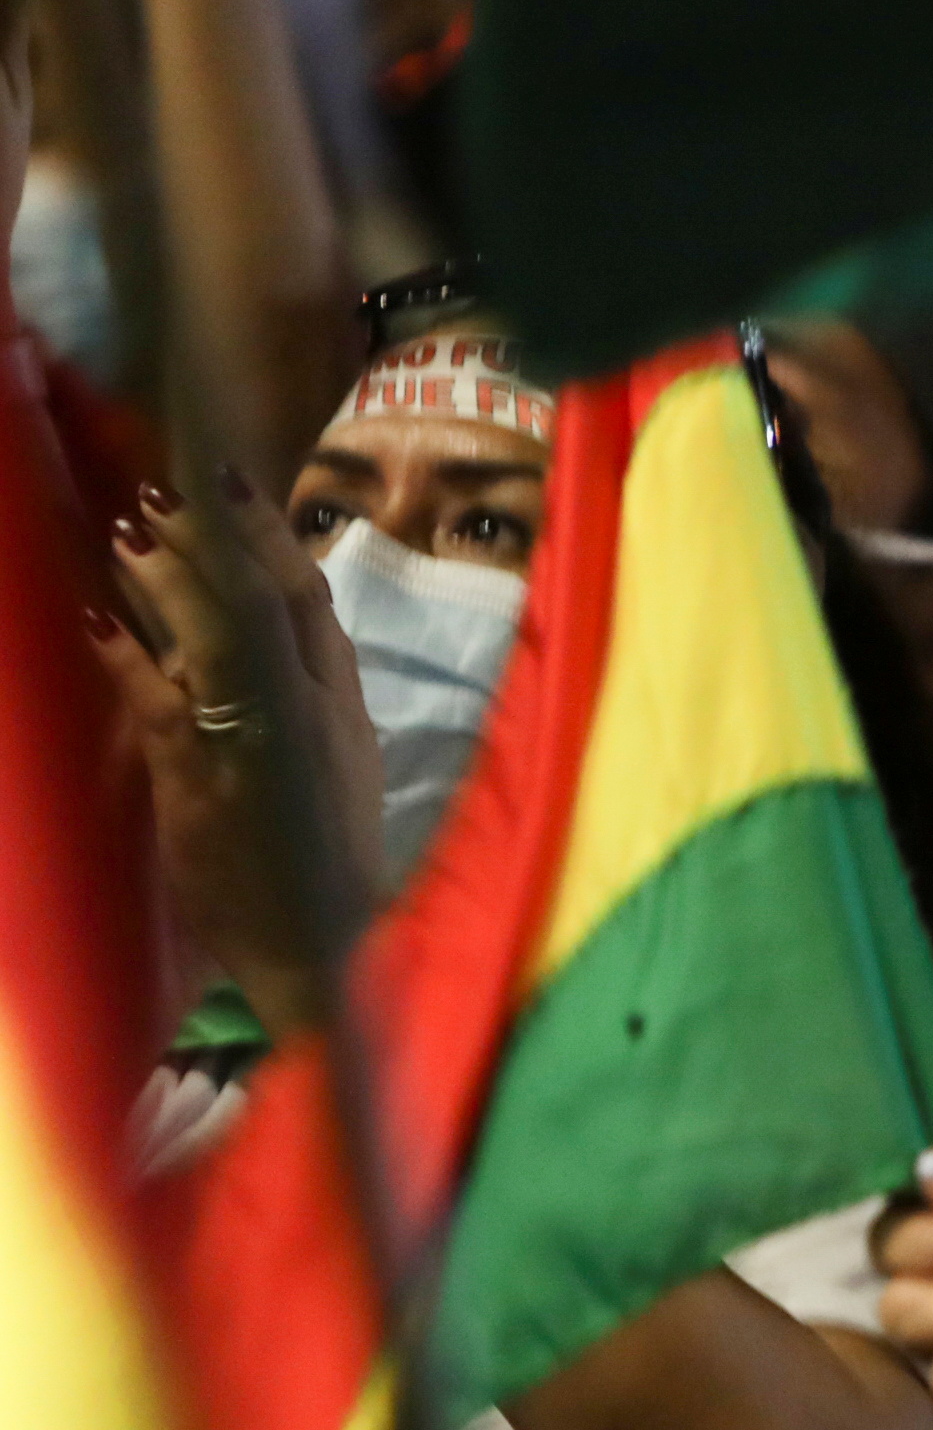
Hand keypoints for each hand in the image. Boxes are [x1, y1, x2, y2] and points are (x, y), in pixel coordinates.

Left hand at [89, 470, 380, 1037]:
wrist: (321, 946)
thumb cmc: (320, 865)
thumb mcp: (334, 771)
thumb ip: (307, 707)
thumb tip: (263, 651)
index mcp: (342, 708)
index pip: (310, 600)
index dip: (270, 536)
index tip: (232, 483)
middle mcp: (309, 711)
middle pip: (268, 598)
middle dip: (218, 536)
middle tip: (165, 489)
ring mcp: (258, 739)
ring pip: (216, 633)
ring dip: (166, 577)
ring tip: (123, 529)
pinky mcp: (205, 777)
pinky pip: (160, 696)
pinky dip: (125, 651)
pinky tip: (93, 617)